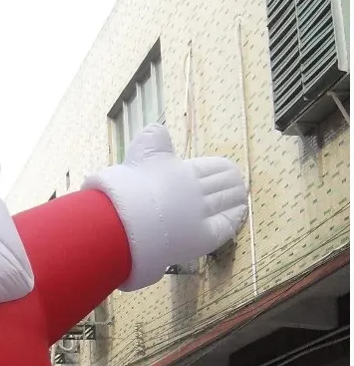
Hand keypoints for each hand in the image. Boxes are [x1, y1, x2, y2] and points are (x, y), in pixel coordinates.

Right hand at [84, 123, 248, 289]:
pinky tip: (240, 213)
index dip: (221, 168)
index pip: (212, 167)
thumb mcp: (139, 154)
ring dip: (236, 197)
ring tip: (240, 197)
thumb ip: (152, 140)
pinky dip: (235, 217)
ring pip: (227, 201)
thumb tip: (158, 127)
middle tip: (237, 183)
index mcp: (184, 170)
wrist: (126, 222)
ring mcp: (201, 215)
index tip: (227, 169)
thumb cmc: (128, 189)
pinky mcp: (203, 237)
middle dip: (231, 182)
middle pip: (224, 183)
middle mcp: (197, 191)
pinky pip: (227, 225)